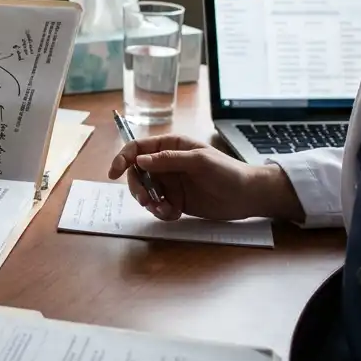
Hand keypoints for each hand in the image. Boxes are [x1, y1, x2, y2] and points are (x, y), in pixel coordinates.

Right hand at [106, 134, 302, 221]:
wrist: (247, 196)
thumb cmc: (227, 172)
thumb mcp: (199, 161)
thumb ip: (168, 160)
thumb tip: (139, 160)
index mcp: (170, 147)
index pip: (138, 148)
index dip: (122, 158)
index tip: (113, 173)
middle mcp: (166, 164)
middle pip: (137, 173)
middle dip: (138, 188)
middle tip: (146, 201)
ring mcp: (170, 182)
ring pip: (145, 192)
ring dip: (150, 203)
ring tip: (166, 210)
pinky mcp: (175, 200)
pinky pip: (158, 206)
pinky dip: (161, 212)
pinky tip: (174, 214)